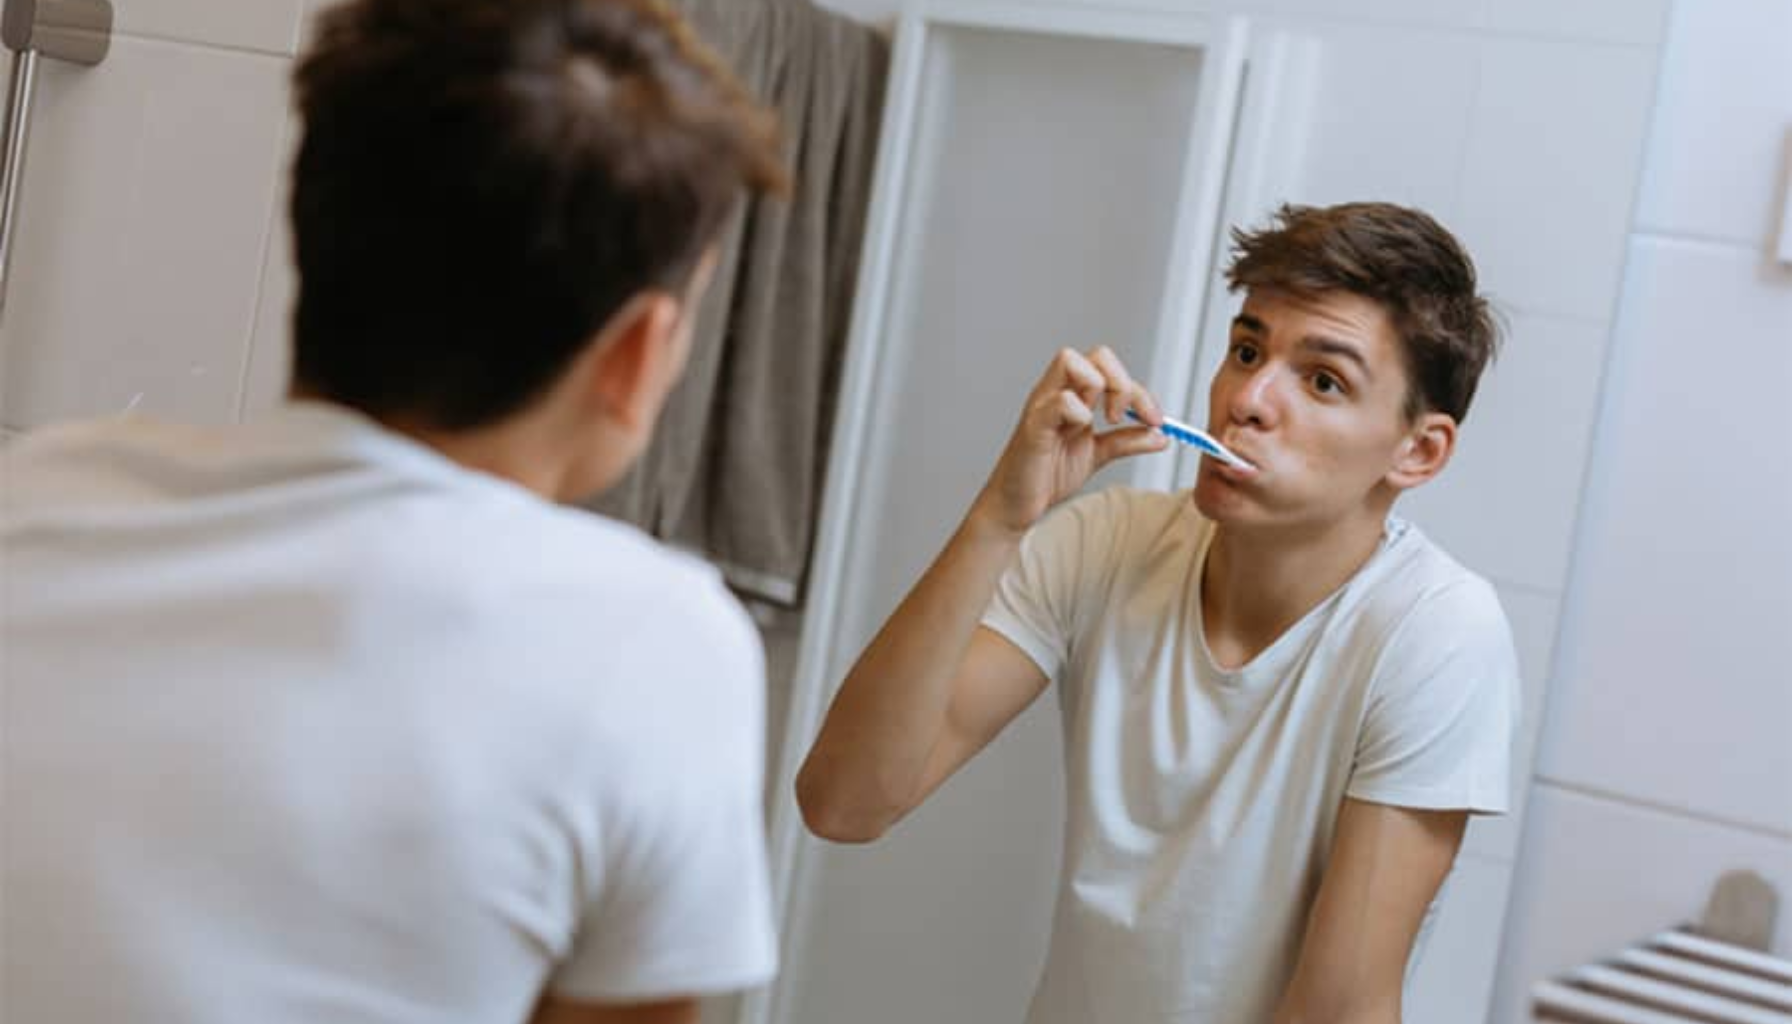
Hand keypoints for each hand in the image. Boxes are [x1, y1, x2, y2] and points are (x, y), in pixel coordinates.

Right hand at [972, 346, 1168, 537]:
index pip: (1111, 368)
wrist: (1017, 505)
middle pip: (1096, 354)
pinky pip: (1059, 401)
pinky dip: (1079, 412)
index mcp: (1073, 395)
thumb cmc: (1046, 475)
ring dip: (1100, 388)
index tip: (1155, 420)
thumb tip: (1161, 435)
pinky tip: (1080, 432)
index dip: (1140, 390)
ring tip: (1104, 421)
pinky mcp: (1034, 427)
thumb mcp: (1097, 454)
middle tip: (1125, 417)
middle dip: (1122, 382)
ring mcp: (1043, 406)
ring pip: (1071, 362)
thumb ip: (1126, 442)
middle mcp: (1056, 392)